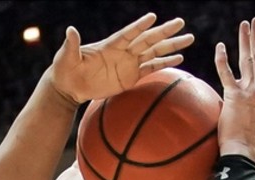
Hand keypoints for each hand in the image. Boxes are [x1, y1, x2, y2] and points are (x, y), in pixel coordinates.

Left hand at [49, 13, 192, 104]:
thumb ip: (72, 44)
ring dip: (171, 46)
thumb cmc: (65, 69)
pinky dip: (165, 64)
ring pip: (154, 52)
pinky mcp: (131, 76)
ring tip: (189, 39)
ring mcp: (129, 63)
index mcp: (110, 45)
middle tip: (181, 23)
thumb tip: (70, 30)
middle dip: (164, 32)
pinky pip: (151, 69)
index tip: (153, 17)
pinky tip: (179, 59)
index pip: (128, 33)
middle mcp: (123, 51)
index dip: (139, 26)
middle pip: (148, 39)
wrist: (69, 87)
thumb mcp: (66, 56)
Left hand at [213, 18, 254, 163]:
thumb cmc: (249, 140)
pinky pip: (227, 73)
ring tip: (244, 25)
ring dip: (246, 40)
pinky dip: (222, 59)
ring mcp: (251, 92)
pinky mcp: (235, 97)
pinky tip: (220, 46)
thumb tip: (249, 102)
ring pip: (250, 59)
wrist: (245, 150)